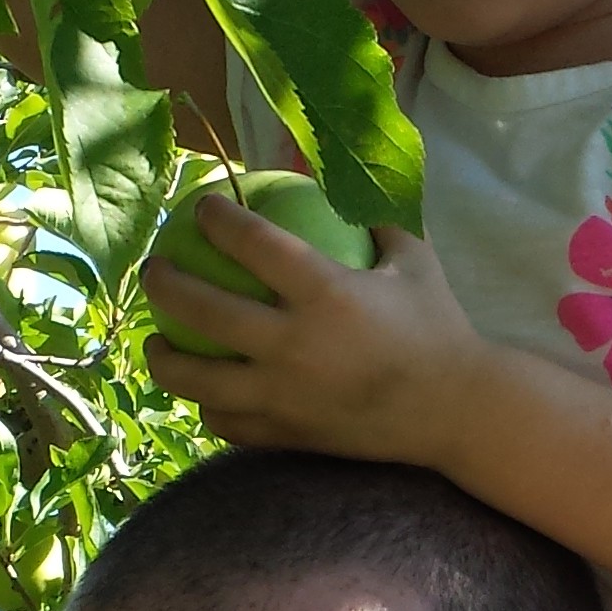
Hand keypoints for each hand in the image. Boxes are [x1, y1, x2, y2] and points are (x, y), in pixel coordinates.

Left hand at [143, 204, 492, 466]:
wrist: (457, 411)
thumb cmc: (437, 327)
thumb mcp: (414, 260)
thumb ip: (373, 216)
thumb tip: (335, 177)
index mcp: (326, 293)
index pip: (251, 244)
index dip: (216, 219)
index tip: (200, 207)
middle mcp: (295, 344)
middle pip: (203, 308)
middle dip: (164, 283)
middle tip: (154, 269)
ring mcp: (285, 395)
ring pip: (197, 378)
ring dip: (163, 356)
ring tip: (155, 341)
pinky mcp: (287, 433)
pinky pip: (227, 421)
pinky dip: (207, 405)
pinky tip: (202, 391)